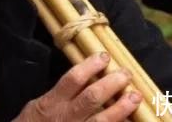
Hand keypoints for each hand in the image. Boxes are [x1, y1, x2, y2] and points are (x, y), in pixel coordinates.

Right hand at [14, 53, 140, 121]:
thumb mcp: (37, 105)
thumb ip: (57, 94)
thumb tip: (80, 77)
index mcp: (52, 103)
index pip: (73, 79)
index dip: (90, 66)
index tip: (104, 57)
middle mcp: (66, 117)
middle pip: (92, 97)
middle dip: (111, 84)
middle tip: (126, 74)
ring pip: (102, 120)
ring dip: (121, 108)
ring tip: (135, 96)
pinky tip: (129, 121)